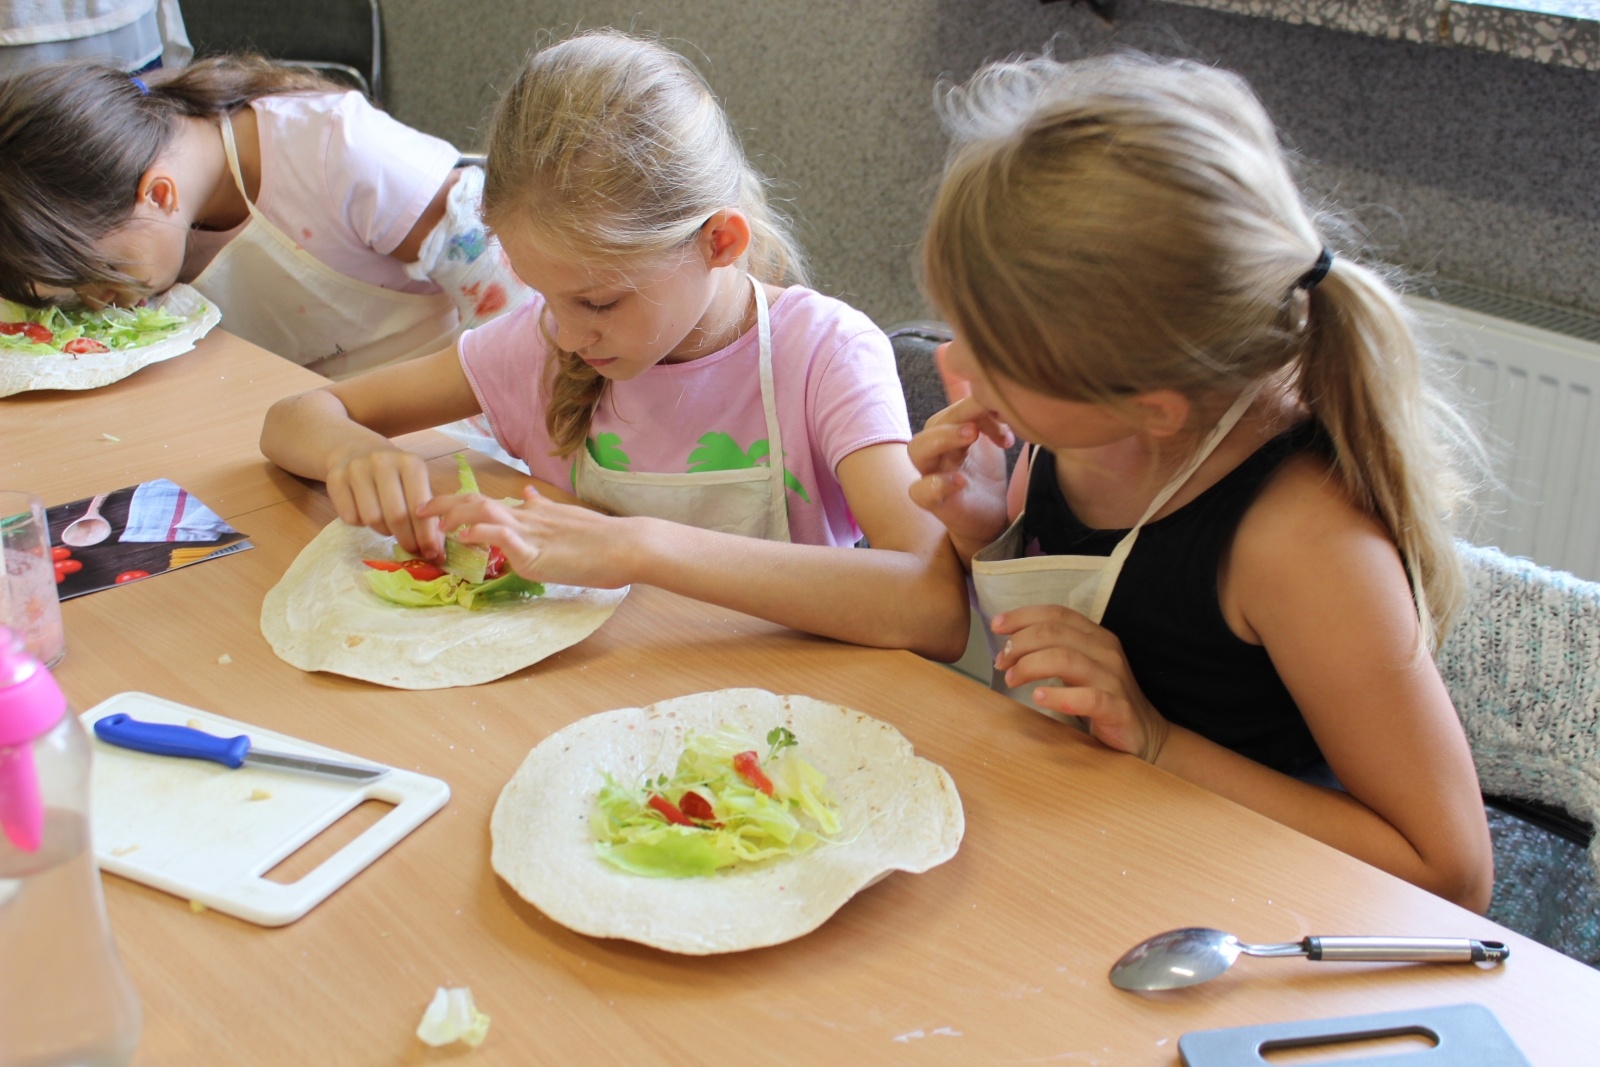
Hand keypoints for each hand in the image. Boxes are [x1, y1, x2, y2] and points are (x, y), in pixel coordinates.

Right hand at [325, 447, 441, 559]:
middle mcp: (383, 462)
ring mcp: (356, 469)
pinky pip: (350, 517)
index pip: (420, 507)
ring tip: (388, 525)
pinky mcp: (335, 479)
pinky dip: (361, 525)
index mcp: (410, 463)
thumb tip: (436, 549)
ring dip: (383, 531)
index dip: (426, 535)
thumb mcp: (416, 485)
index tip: (432, 554)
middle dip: (407, 539)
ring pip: (372, 519)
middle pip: (396, 516)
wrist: (356, 451)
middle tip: (412, 550)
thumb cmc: (394, 476)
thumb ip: (428, 515)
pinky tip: (366, 514)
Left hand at [416, 486, 636, 588]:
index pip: (487, 502)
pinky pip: (504, 537)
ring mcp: (531, 534)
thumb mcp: (567, 518)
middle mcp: (526, 519)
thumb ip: (544, 509)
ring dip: (455, 517)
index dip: (457, 504)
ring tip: (436, 526)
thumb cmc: (604, 538)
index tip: (435, 510)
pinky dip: (482, 534)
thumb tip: (528, 495)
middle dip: (443, 505)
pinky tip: (466, 538)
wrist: (627, 545)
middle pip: (476, 502)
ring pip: (485, 513)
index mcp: (532, 514)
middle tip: (418, 512)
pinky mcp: (537, 553)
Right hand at [906, 395, 1013, 550]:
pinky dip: (935, 484)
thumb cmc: (984, 475)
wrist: (990, 517)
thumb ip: (982, 409)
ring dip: (943, 438)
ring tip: (972, 436)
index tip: (1006, 416)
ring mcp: (931, 475)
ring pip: (917, 450)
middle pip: (930, 425)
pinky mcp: (934, 503)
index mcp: (947, 435)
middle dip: (956, 417)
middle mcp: (936, 452)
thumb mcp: (989, 436)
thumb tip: (982, 372)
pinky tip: (960, 481)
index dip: (976, 407)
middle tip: (983, 419)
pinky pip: (919, 492)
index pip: (952, 411)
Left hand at [992, 605, 1170, 761]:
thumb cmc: (1100, 698)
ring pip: (1067, 659)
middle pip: (1055, 633)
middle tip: (1001, 661)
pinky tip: (1038, 698)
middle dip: (1020, 643)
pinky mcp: (1118, 708)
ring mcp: (1113, 679)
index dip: (1023, 616)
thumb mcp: (1076, 668)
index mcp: (1095, 636)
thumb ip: (1051, 651)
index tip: (996, 625)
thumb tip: (1008, 645)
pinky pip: (1089, 698)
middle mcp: (1105, 651)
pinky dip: (1060, 696)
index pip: (1057, 613)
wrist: (1143, 734)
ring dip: (1031, 666)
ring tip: (1011, 679)